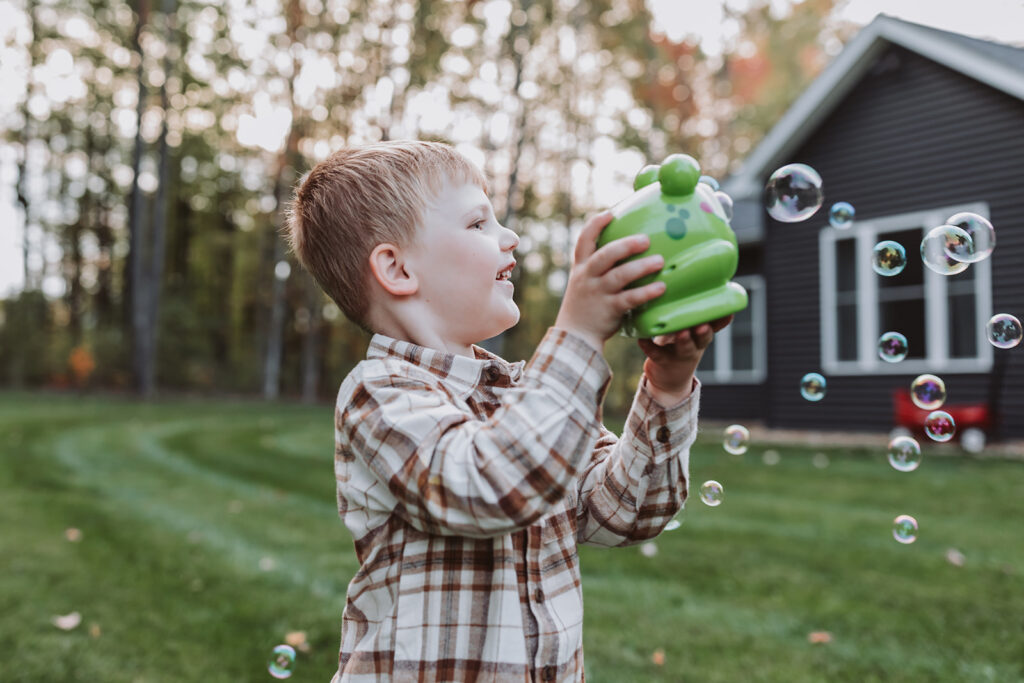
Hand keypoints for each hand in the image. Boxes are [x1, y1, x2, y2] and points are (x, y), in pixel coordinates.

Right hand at [553, 210, 666, 350]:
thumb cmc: (586, 305)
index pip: (584, 240)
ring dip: (640, 267)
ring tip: (660, 261)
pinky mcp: (609, 309)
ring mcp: (597, 293)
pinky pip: (629, 299)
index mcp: (581, 267)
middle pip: (604, 256)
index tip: (610, 213)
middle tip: (646, 240)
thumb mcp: (585, 281)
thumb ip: (601, 266)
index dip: (596, 225)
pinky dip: (645, 292)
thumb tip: (628, 246)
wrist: (575, 336)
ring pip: (618, 276)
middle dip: (625, 245)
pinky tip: (661, 288)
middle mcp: (587, 277)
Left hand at [637, 314, 733, 400]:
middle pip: (703, 338)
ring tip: (681, 332)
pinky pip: (656, 354)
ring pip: (685, 348)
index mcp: (702, 334)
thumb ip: (689, 311)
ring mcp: (680, 355)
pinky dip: (650, 347)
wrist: (668, 378)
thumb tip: (686, 279)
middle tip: (703, 323)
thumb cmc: (678, 343)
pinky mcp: (663, 362)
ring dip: (684, 340)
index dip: (723, 319)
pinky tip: (643, 340)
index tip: (729, 311)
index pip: (716, 325)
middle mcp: (695, 345)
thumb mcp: (688, 328)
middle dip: (704, 330)